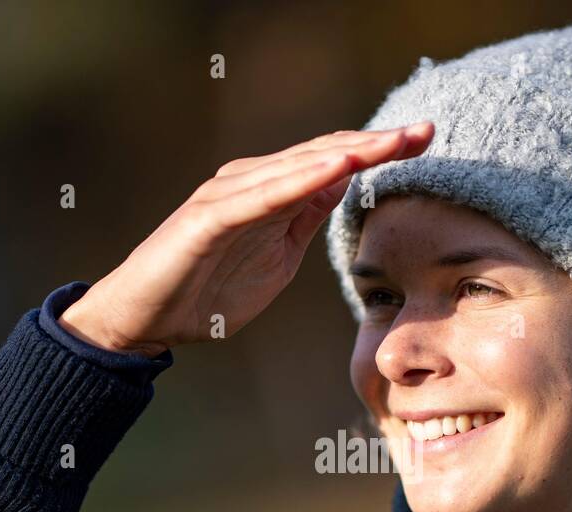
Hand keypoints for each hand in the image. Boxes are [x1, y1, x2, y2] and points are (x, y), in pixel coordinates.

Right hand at [59, 122, 435, 355]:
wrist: (145, 321)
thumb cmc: (207, 292)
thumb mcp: (276, 256)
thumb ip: (304, 217)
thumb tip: (341, 184)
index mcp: (270, 192)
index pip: (333, 163)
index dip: (379, 151)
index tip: (425, 141)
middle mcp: (251, 182)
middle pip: (323, 154)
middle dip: (377, 142)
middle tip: (427, 130)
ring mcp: (228, 196)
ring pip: (299, 166)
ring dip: (349, 151)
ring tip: (394, 141)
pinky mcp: (208, 218)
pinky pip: (263, 195)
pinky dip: (301, 179)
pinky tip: (339, 166)